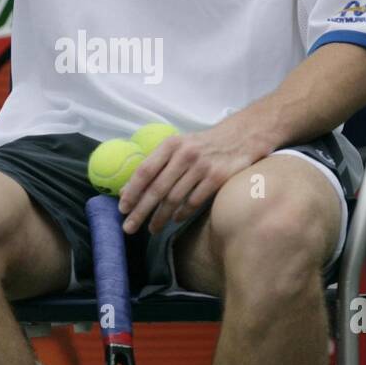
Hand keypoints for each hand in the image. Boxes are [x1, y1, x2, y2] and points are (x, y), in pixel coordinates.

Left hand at [117, 118, 270, 235]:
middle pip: (156, 189)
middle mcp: (184, 154)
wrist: (242, 136)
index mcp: (171, 144)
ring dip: (160, 217)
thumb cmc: (204, 144)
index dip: (132, 191)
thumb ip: (157, 164)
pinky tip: (176, 219)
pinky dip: (182, 213)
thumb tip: (129, 188)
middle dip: (140, 211)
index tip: (122, 208)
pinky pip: (194, 202)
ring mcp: (202, 167)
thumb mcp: (180, 145)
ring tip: (152, 228)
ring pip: (174, 199)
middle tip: (129, 227)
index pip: (144, 171)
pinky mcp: (218, 178)